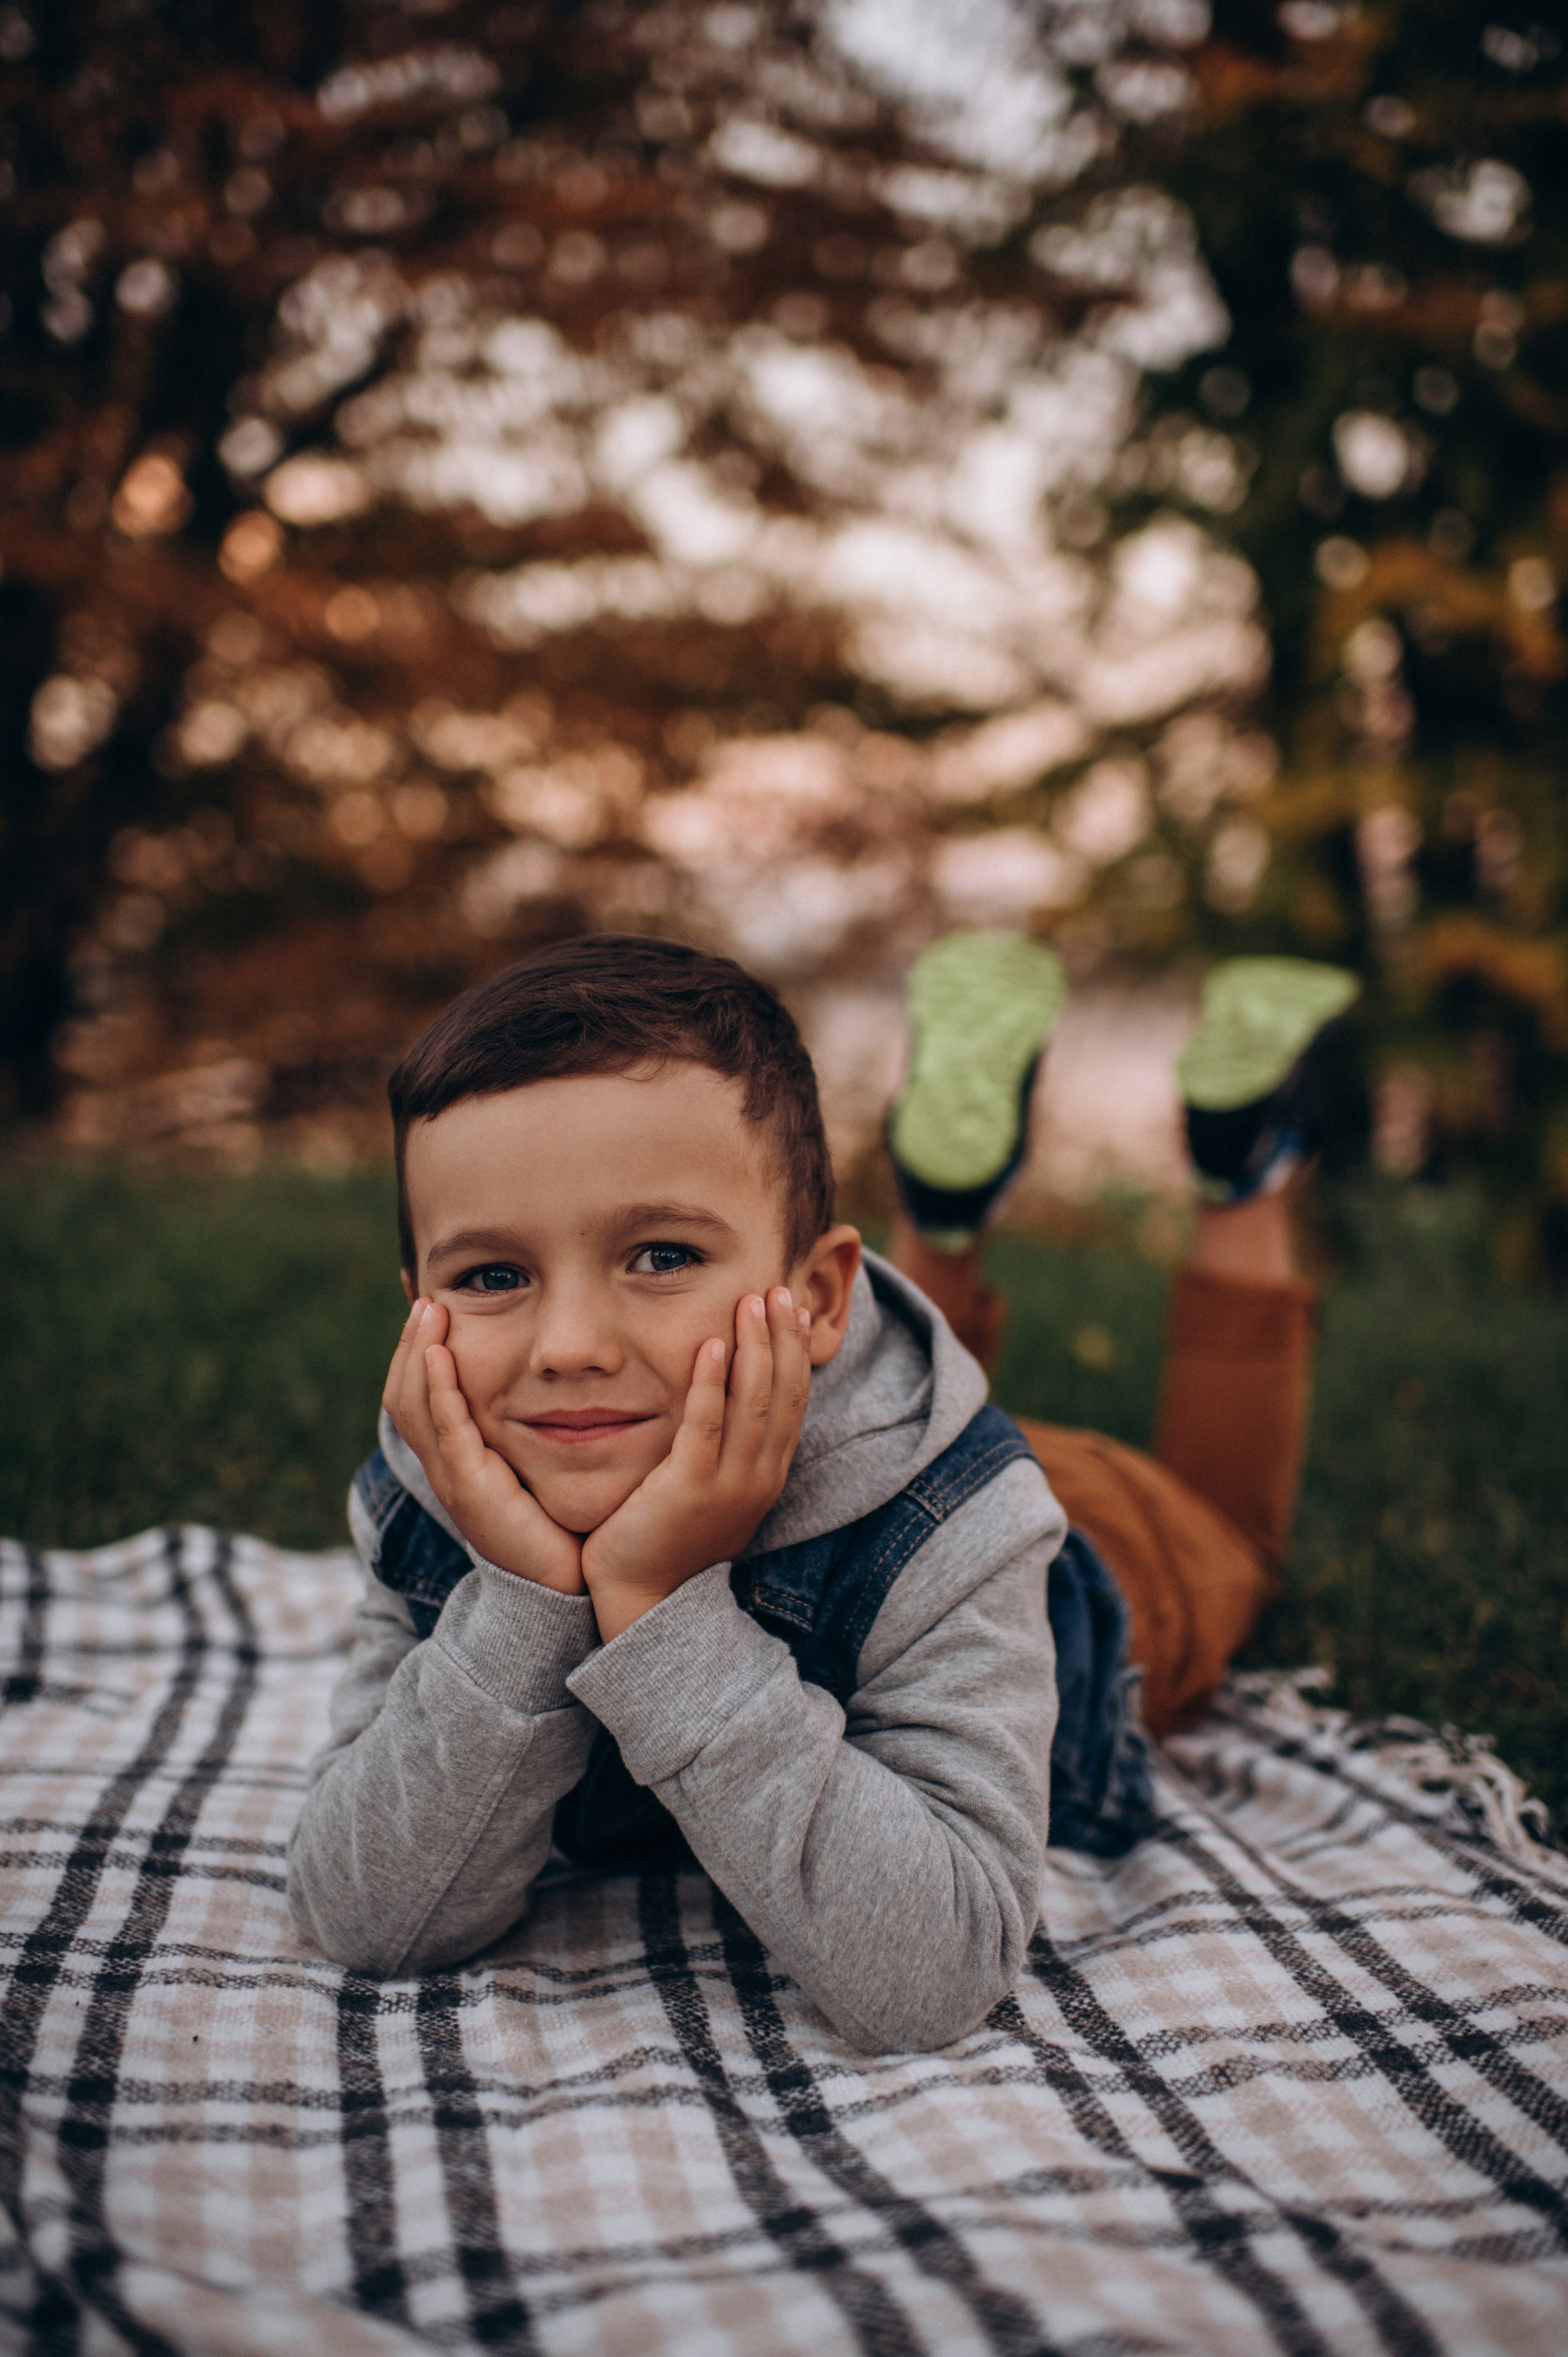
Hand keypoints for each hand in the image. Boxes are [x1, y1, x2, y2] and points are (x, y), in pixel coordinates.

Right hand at [382, 1298, 585, 1595]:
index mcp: (454, 1461)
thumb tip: (540, 1383)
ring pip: (415, 1409)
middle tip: (424, 1302)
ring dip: (419, 1356)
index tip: (430, 1311)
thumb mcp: (531, 1464)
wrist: (564, 1585)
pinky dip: (441, 1390)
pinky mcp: (473, 1493)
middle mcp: (444, 1469)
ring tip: (429, 1314)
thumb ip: (524, 1429)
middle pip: (403, 1397)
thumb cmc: (556, 1524)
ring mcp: (453, 1481)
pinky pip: (447, 1432)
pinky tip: (443, 1356)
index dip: (416, 1355)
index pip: (415, 1399)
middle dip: (411, 1346)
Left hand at [582, 1287, 811, 1642]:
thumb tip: (727, 1397)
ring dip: (755, 1347)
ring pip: (754, 1403)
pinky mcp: (689, 1489)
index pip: (793, 1402)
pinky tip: (710, 1344)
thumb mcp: (711, 1488)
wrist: (644, 1598)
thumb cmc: (669, 1537)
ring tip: (752, 1301)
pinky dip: (712, 1381)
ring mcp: (728, 1485)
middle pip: (782, 1394)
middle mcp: (758, 1477)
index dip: (794, 1352)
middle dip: (781, 1338)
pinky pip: (706, 1425)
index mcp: (767, 1475)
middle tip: (777, 1289)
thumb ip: (724, 1445)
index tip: (790, 1308)